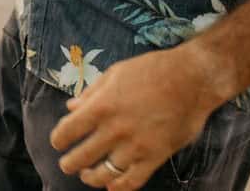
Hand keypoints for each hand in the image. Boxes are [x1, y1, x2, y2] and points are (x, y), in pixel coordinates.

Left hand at [49, 45, 225, 189]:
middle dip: (69, 163)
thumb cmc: (152, 70)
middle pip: (81, 157)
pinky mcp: (155, 157)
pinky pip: (132, 181)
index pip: (68, 131)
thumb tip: (71, 107)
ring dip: (91, 177)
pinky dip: (119, 187)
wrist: (192, 79)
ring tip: (87, 175)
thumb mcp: (115, 73)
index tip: (58, 142)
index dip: (58, 139)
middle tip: (67, 164)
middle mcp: (115, 129)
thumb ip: (91, 93)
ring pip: (105, 174)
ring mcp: (135, 146)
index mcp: (101, 106)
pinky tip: (112, 186)